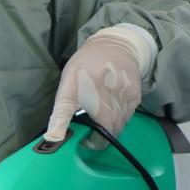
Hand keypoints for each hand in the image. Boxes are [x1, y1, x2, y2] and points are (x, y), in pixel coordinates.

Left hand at [45, 28, 149, 148]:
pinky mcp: (136, 95)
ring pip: (120, 124)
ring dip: (110, 130)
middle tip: (89, 137)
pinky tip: (110, 115)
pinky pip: (128, 117)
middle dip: (100, 138)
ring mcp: (126, 94)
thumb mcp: (66, 85)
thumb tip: (53, 138)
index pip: (95, 126)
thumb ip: (61, 113)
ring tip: (98, 126)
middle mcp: (111, 92)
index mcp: (90, 90)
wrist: (114, 46)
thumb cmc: (85, 67)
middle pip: (110, 128)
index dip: (92, 142)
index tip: (84, 143)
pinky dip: (119, 121)